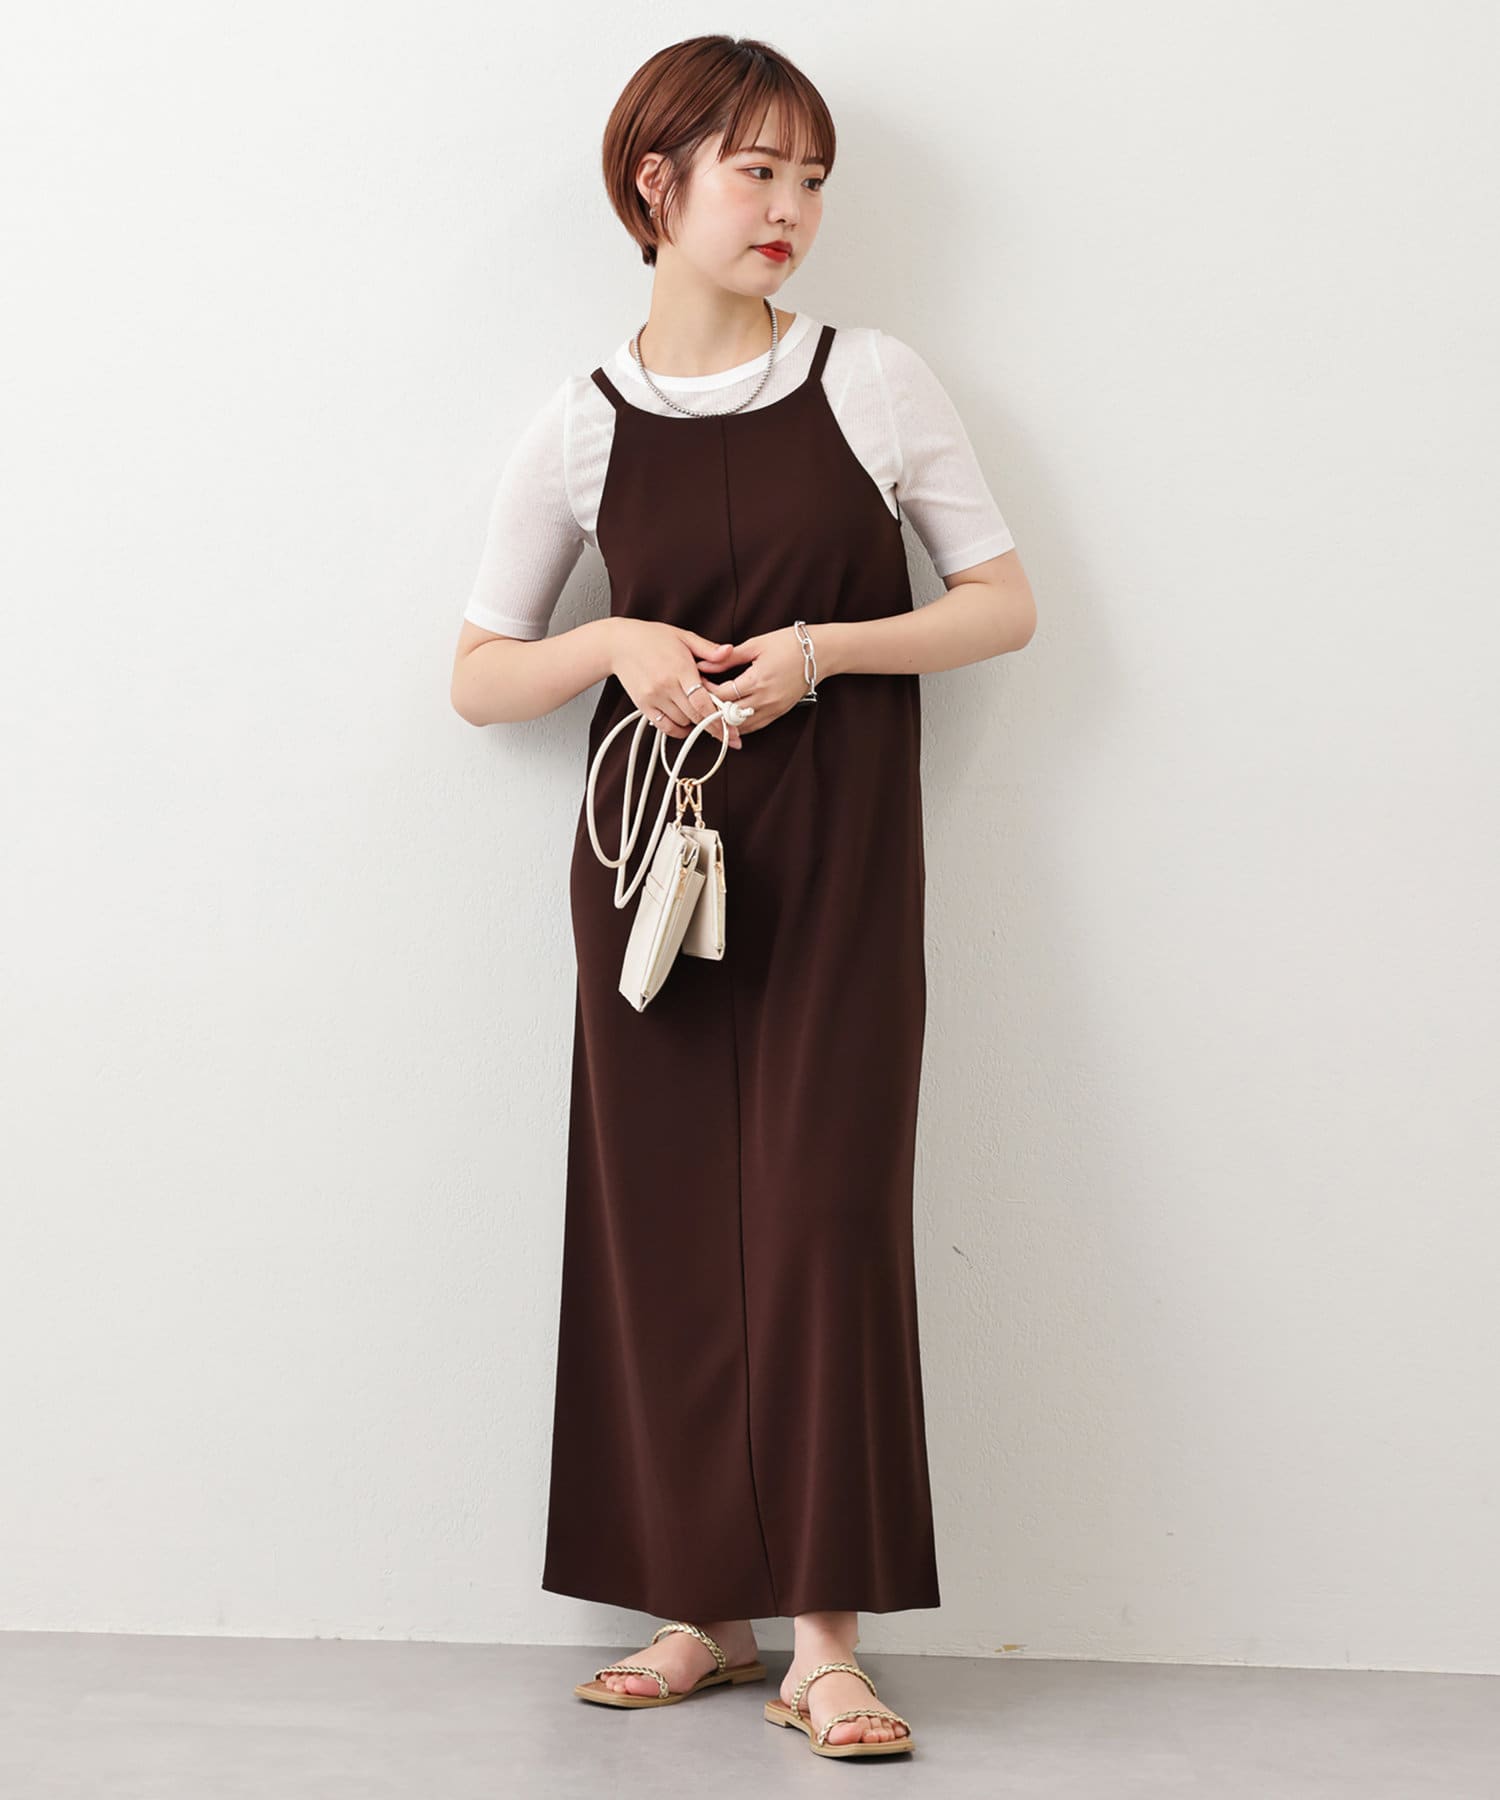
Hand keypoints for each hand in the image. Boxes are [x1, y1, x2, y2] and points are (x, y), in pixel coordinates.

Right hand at [608, 619, 747, 747]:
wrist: (619, 644)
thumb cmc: (652, 638)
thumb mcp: (683, 636)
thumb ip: (708, 649)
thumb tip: (729, 651)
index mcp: (680, 668)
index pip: (703, 701)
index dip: (720, 718)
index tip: (732, 728)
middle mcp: (666, 686)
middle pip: (695, 716)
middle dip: (713, 726)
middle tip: (727, 731)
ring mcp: (654, 698)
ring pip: (683, 723)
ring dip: (695, 723)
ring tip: (701, 715)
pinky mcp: (644, 706)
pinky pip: (665, 727)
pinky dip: (679, 730)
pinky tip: (686, 724)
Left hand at [691, 627, 815, 734]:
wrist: (821, 653)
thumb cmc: (789, 644)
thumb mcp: (756, 645)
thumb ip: (727, 659)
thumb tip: (704, 665)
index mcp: (758, 680)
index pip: (723, 695)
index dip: (706, 691)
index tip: (698, 683)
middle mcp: (766, 699)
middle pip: (729, 714)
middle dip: (711, 708)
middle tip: (699, 700)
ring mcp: (774, 708)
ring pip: (741, 726)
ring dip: (724, 720)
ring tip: (711, 710)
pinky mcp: (780, 713)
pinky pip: (754, 726)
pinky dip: (739, 724)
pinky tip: (729, 717)